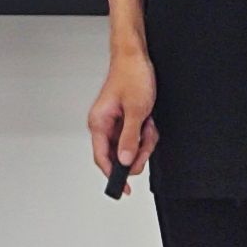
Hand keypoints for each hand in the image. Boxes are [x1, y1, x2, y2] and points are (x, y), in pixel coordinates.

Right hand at [87, 52, 157, 194]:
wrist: (136, 58)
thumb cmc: (131, 77)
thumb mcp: (135, 111)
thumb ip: (129, 139)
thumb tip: (125, 161)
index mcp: (98, 122)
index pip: (101, 157)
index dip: (113, 175)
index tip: (124, 189)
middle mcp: (103, 124)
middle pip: (120, 154)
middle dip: (138, 150)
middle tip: (146, 140)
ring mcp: (114, 122)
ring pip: (131, 146)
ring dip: (144, 139)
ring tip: (148, 124)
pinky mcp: (124, 119)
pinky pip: (136, 137)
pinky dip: (145, 132)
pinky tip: (148, 120)